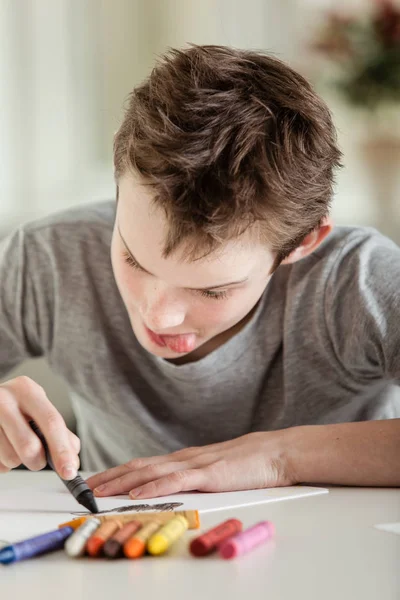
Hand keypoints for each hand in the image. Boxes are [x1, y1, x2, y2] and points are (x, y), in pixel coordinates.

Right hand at [0, 376, 80, 478]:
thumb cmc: (16, 406)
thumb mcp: (38, 408)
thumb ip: (60, 432)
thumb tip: (72, 461)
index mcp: (27, 390)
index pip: (51, 423)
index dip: (62, 450)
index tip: (69, 471)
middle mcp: (5, 399)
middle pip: (30, 446)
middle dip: (38, 461)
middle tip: (38, 460)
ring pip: (11, 458)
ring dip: (18, 461)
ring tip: (14, 447)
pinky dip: (4, 463)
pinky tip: (2, 448)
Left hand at [86, 431, 295, 498]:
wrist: (274, 452)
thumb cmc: (247, 463)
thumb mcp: (213, 470)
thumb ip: (193, 477)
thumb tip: (172, 487)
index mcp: (183, 459)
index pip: (143, 464)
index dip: (117, 472)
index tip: (97, 481)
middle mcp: (183, 458)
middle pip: (139, 466)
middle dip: (110, 476)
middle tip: (85, 486)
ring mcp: (195, 465)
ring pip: (150, 472)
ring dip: (122, 481)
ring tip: (100, 490)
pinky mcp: (209, 474)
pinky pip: (176, 480)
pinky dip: (154, 486)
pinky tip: (138, 492)